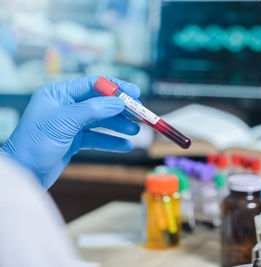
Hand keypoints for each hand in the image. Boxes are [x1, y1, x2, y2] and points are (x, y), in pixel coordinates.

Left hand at [0, 76, 139, 188]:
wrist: (23, 173)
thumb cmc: (34, 144)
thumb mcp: (64, 122)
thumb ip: (92, 110)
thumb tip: (117, 103)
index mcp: (58, 94)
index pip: (92, 84)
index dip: (115, 88)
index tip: (134, 93)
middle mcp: (65, 106)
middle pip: (100, 103)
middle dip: (120, 109)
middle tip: (140, 114)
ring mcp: (70, 124)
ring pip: (100, 121)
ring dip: (118, 126)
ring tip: (135, 131)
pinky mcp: (73, 140)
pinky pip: (97, 138)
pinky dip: (111, 141)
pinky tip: (125, 145)